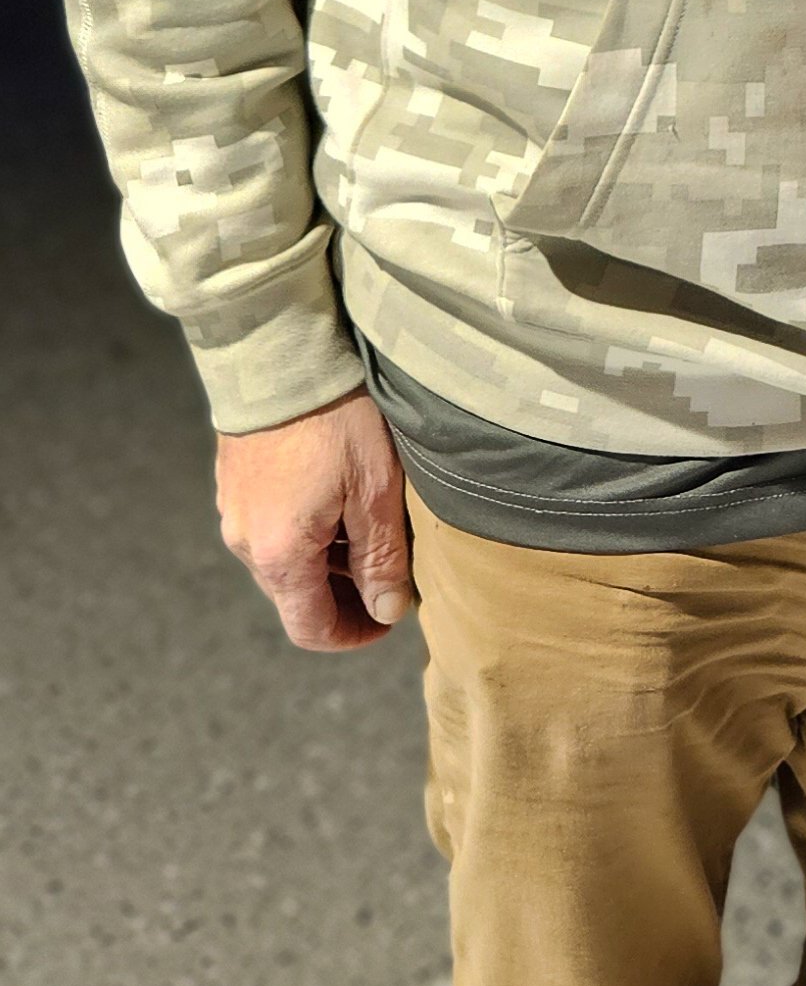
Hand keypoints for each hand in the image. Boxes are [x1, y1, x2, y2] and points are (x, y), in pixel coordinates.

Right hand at [215, 391, 414, 651]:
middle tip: (390, 569)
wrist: (278, 351)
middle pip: (296, 595)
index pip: (311, 628)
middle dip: (345, 593)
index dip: (354, 634)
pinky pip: (271, 525)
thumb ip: (381, 559)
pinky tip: (338, 494)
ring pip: (284, 559)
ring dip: (326, 559)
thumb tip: (388, 611)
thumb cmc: (335, 420)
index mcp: (279, 556)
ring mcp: (235, 509)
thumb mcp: (375, 490)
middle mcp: (246, 542)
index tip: (391, 617)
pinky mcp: (234, 480)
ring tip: (370, 526)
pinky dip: (306, 529)